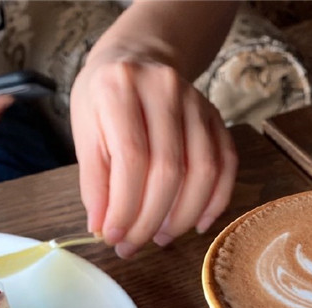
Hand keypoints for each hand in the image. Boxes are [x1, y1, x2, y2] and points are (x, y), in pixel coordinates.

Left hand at [70, 54, 236, 257]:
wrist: (139, 57)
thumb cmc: (105, 100)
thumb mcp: (85, 131)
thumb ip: (94, 181)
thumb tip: (104, 229)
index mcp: (120, 88)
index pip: (131, 158)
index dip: (125, 206)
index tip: (114, 237)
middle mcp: (164, 90)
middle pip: (168, 170)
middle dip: (150, 219)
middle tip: (134, 245)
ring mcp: (198, 103)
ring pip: (203, 172)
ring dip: (183, 216)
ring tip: (161, 237)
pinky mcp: (218, 119)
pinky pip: (227, 167)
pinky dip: (215, 202)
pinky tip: (196, 224)